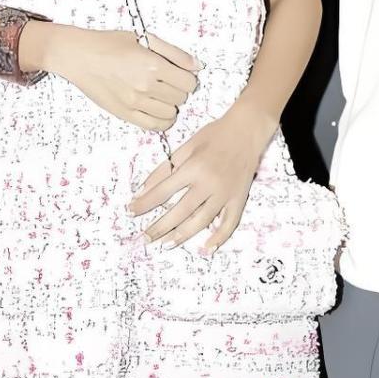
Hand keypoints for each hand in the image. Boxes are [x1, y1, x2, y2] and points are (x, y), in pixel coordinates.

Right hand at [39, 24, 199, 129]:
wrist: (79, 56)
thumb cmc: (110, 43)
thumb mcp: (145, 39)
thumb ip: (175, 53)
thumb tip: (197, 66)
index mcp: (154, 65)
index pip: (189, 82)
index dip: (188, 78)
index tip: (180, 74)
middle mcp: (146, 86)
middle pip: (181, 98)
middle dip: (179, 90)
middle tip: (167, 82)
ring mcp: (135, 102)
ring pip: (170, 113)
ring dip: (170, 105)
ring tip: (160, 94)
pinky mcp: (124, 113)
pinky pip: (154, 126)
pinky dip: (162, 120)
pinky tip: (158, 110)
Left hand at [126, 103, 276, 251]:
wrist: (248, 129)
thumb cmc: (215, 134)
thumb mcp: (187, 145)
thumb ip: (166, 167)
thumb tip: (144, 189)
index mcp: (193, 167)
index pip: (162, 191)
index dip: (144, 204)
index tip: (130, 212)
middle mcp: (209, 183)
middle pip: (179, 212)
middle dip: (159, 227)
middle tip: (144, 239)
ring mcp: (225, 193)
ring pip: (201, 221)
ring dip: (182, 235)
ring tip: (166, 245)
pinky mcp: (239, 198)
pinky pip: (229, 223)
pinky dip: (219, 238)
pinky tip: (206, 248)